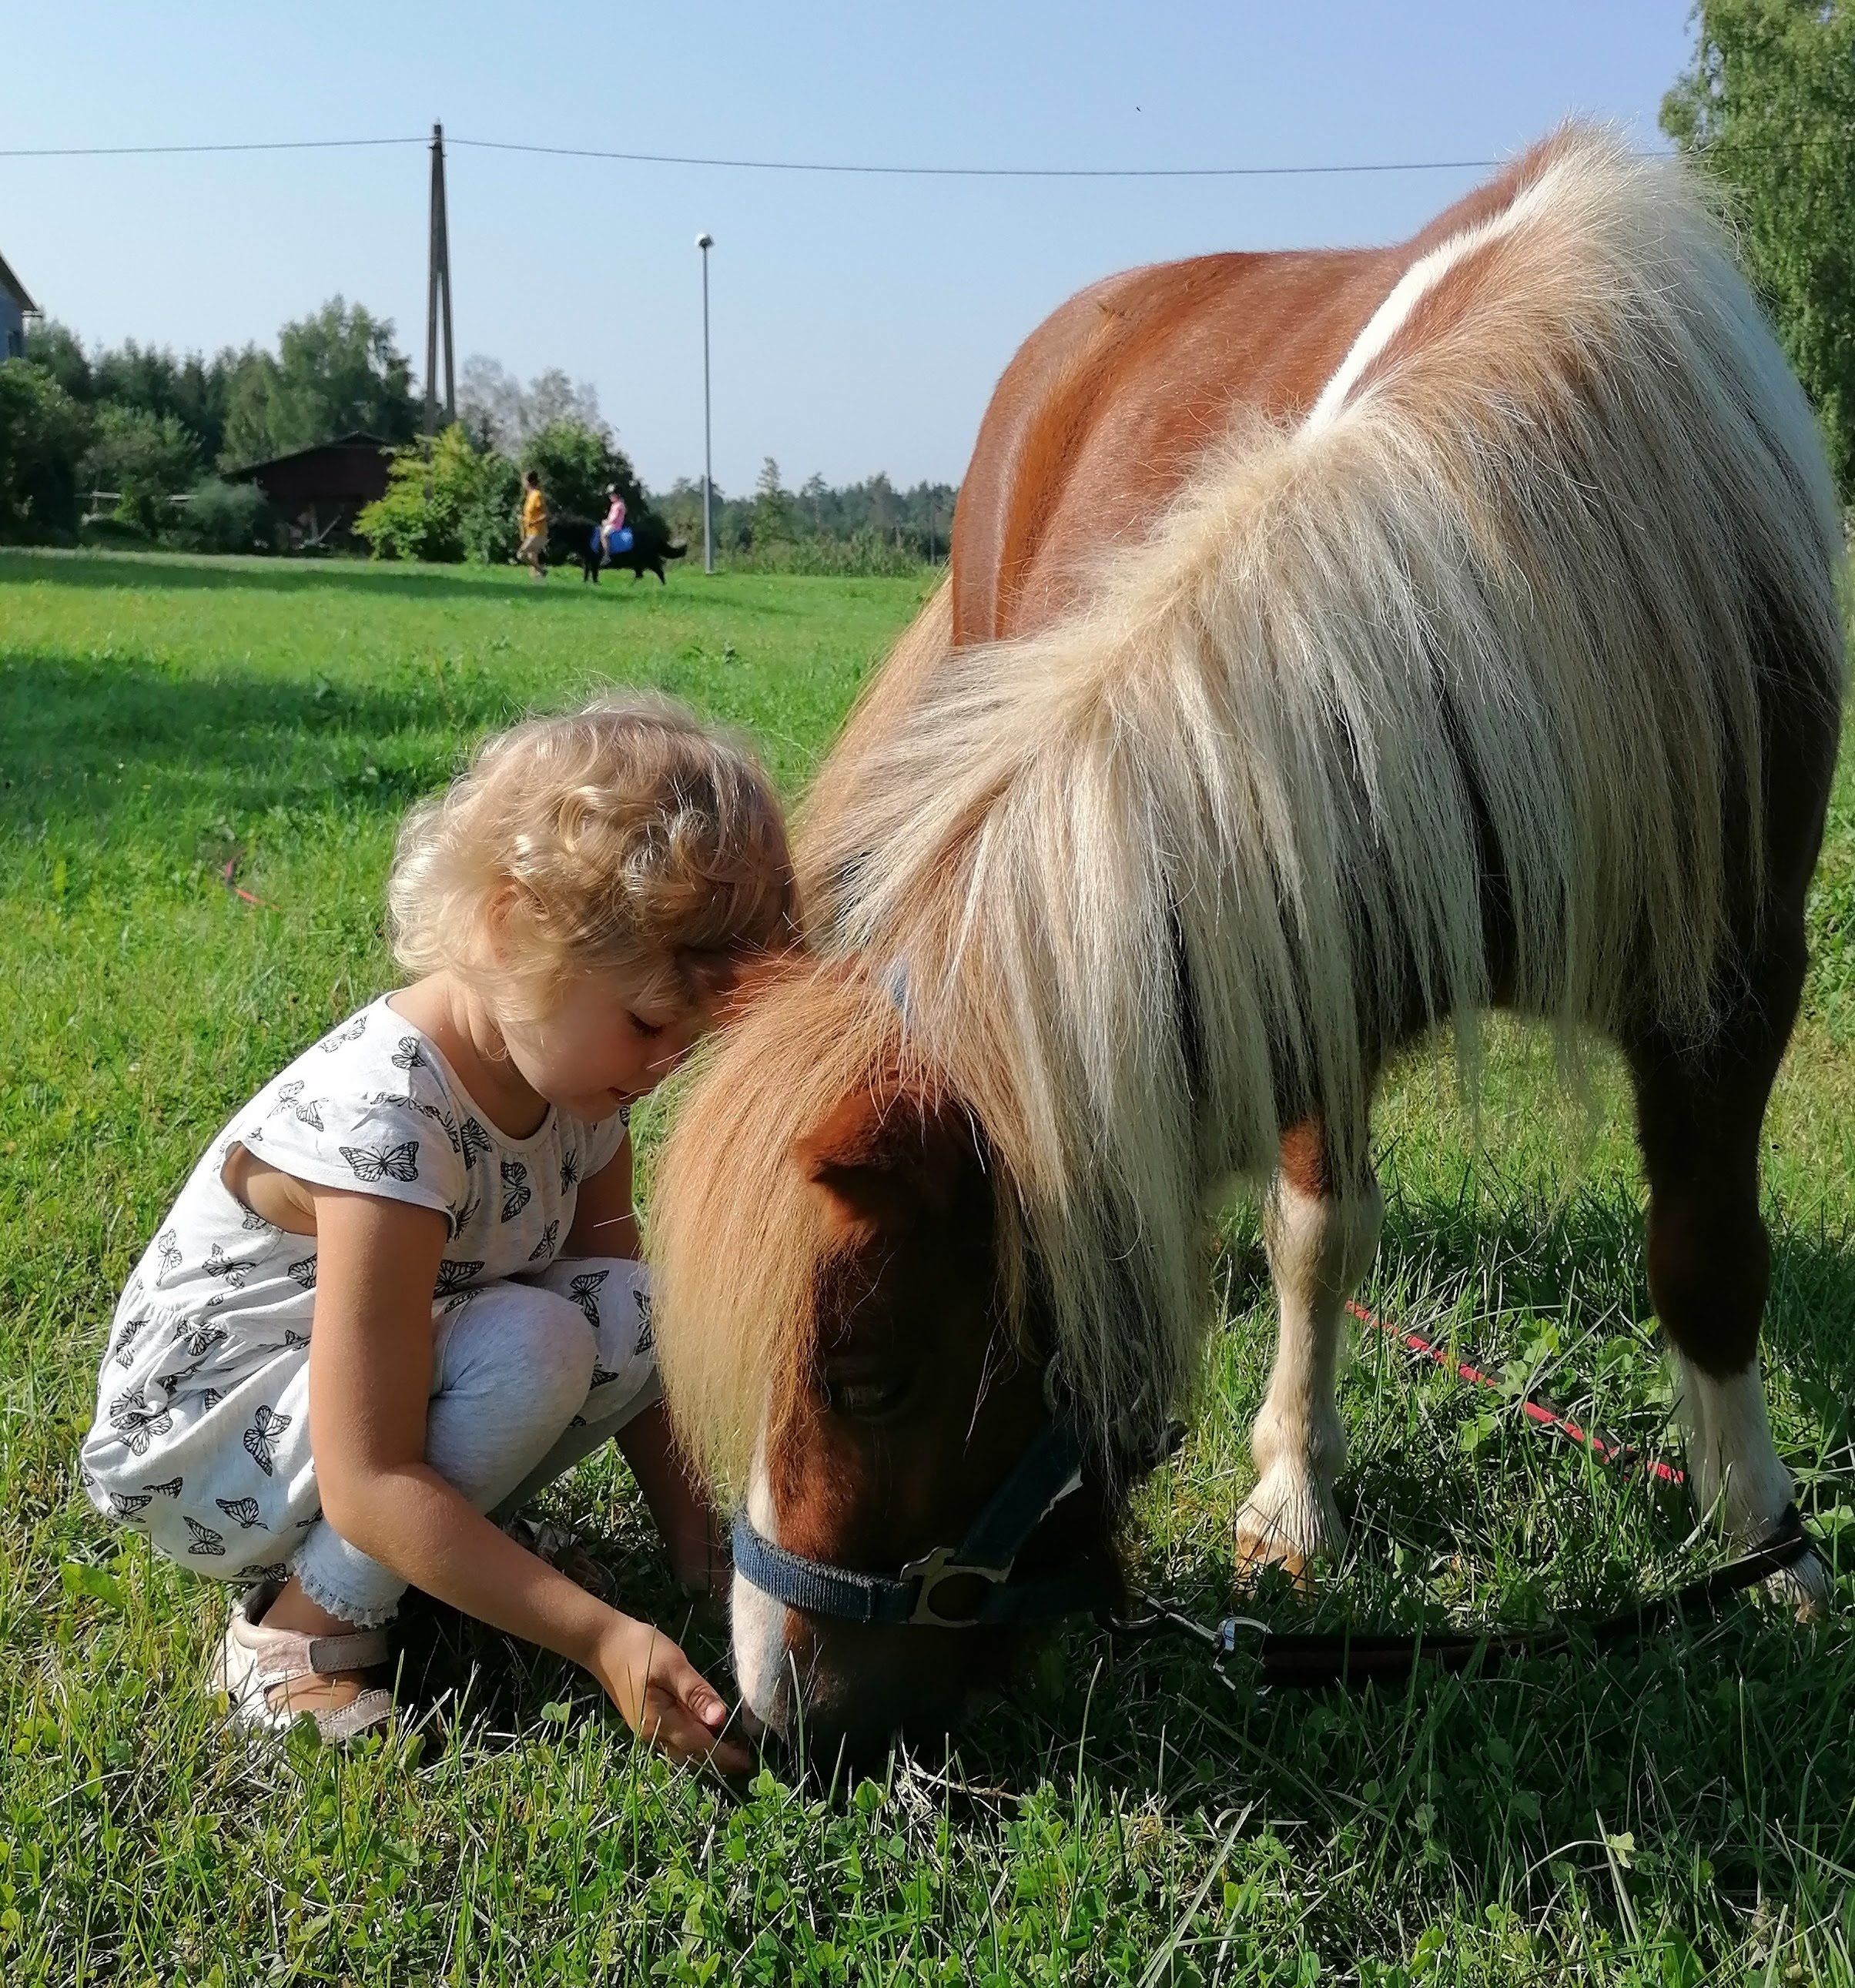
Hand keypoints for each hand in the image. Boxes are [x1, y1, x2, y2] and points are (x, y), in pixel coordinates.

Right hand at [589, 1615, 753, 1772]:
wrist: (602, 1643)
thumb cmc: (639, 1649)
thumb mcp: (672, 1665)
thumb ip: (696, 1693)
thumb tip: (720, 1718)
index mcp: (660, 1723)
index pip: (700, 1747)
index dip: (725, 1756)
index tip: (749, 1762)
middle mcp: (653, 1735)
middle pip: (691, 1756)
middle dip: (718, 1760)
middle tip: (745, 1755)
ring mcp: (647, 1730)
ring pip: (681, 1751)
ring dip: (705, 1753)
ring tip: (731, 1746)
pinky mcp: (646, 1722)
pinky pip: (674, 1741)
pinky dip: (693, 1742)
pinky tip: (705, 1730)